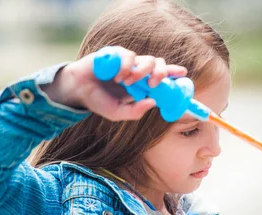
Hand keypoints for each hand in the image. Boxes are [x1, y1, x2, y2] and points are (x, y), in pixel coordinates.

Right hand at [42, 46, 187, 120]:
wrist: (78, 91)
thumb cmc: (100, 101)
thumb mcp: (118, 113)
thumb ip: (135, 111)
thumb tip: (152, 102)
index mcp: (141, 84)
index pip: (162, 76)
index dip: (173, 73)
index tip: (183, 74)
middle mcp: (138, 71)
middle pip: (159, 64)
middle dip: (162, 73)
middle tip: (155, 83)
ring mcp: (128, 62)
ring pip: (147, 60)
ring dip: (142, 72)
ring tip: (128, 83)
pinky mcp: (117, 54)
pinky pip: (129, 56)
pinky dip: (127, 67)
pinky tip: (118, 77)